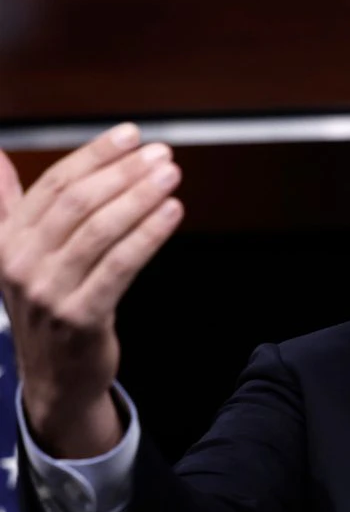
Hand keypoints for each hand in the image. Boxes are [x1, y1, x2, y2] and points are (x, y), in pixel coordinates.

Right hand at [0, 124, 182, 456]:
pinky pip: (120, 265)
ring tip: (171, 176)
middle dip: (123, 172)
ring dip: (140, 197)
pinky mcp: (81, 315)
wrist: (55, 376)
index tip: (130, 136)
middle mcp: (20, 263)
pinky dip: (148, 234)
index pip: (53, 184)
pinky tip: (172, 213)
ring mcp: (48, 291)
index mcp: (5, 240)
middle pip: (77, 202)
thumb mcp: (15, 253)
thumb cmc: (47, 305)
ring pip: (100, 229)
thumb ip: (6, 204)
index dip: (94, 155)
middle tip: (161, 155)